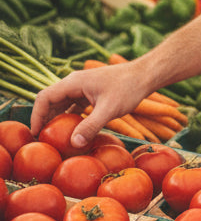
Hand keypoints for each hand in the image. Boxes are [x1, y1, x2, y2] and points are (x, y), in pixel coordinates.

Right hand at [31, 62, 150, 149]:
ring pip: (62, 104)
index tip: (36, 134)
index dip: (36, 116)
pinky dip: (70, 118)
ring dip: (56, 119)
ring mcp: (82, 87)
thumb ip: (91, 126)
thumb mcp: (109, 109)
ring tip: (54, 139)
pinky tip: (72, 132)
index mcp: (73, 83)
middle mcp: (74, 83)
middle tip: (42, 140)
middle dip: (44, 119)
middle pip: (50, 101)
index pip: (44, 98)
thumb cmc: (128, 88)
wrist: (145, 76)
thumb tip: (74, 144)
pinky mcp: (90, 93)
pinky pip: (74, 105)